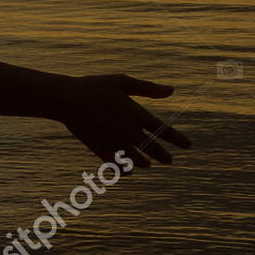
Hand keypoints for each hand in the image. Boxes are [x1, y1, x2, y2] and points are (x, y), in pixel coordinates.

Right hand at [55, 74, 191, 167]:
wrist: (65, 99)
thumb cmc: (93, 86)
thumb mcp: (121, 81)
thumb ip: (148, 88)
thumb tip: (172, 90)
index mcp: (136, 113)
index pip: (163, 130)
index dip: (177, 139)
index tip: (188, 145)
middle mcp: (128, 131)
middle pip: (152, 148)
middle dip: (163, 155)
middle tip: (169, 160)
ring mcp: (114, 142)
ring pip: (136, 159)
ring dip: (143, 162)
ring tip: (147, 164)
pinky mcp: (99, 149)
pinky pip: (116, 166)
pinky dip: (124, 170)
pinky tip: (127, 172)